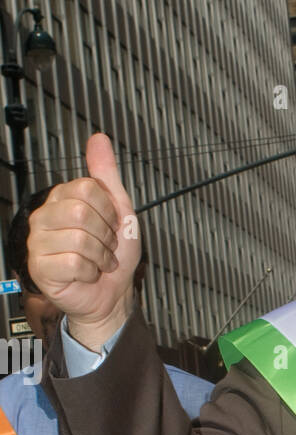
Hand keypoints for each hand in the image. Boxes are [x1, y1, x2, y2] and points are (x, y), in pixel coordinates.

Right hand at [27, 132, 139, 348]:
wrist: (112, 294)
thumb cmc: (114, 255)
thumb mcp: (119, 210)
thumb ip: (106, 175)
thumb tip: (98, 139)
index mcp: (61, 199)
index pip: (87, 189)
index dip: (108, 211)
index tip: (110, 225)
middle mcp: (45, 217)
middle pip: (82, 212)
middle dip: (105, 235)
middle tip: (104, 246)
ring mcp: (38, 242)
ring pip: (79, 238)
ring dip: (100, 255)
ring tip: (98, 261)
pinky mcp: (39, 267)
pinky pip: (74, 262)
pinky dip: (90, 271)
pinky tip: (87, 274)